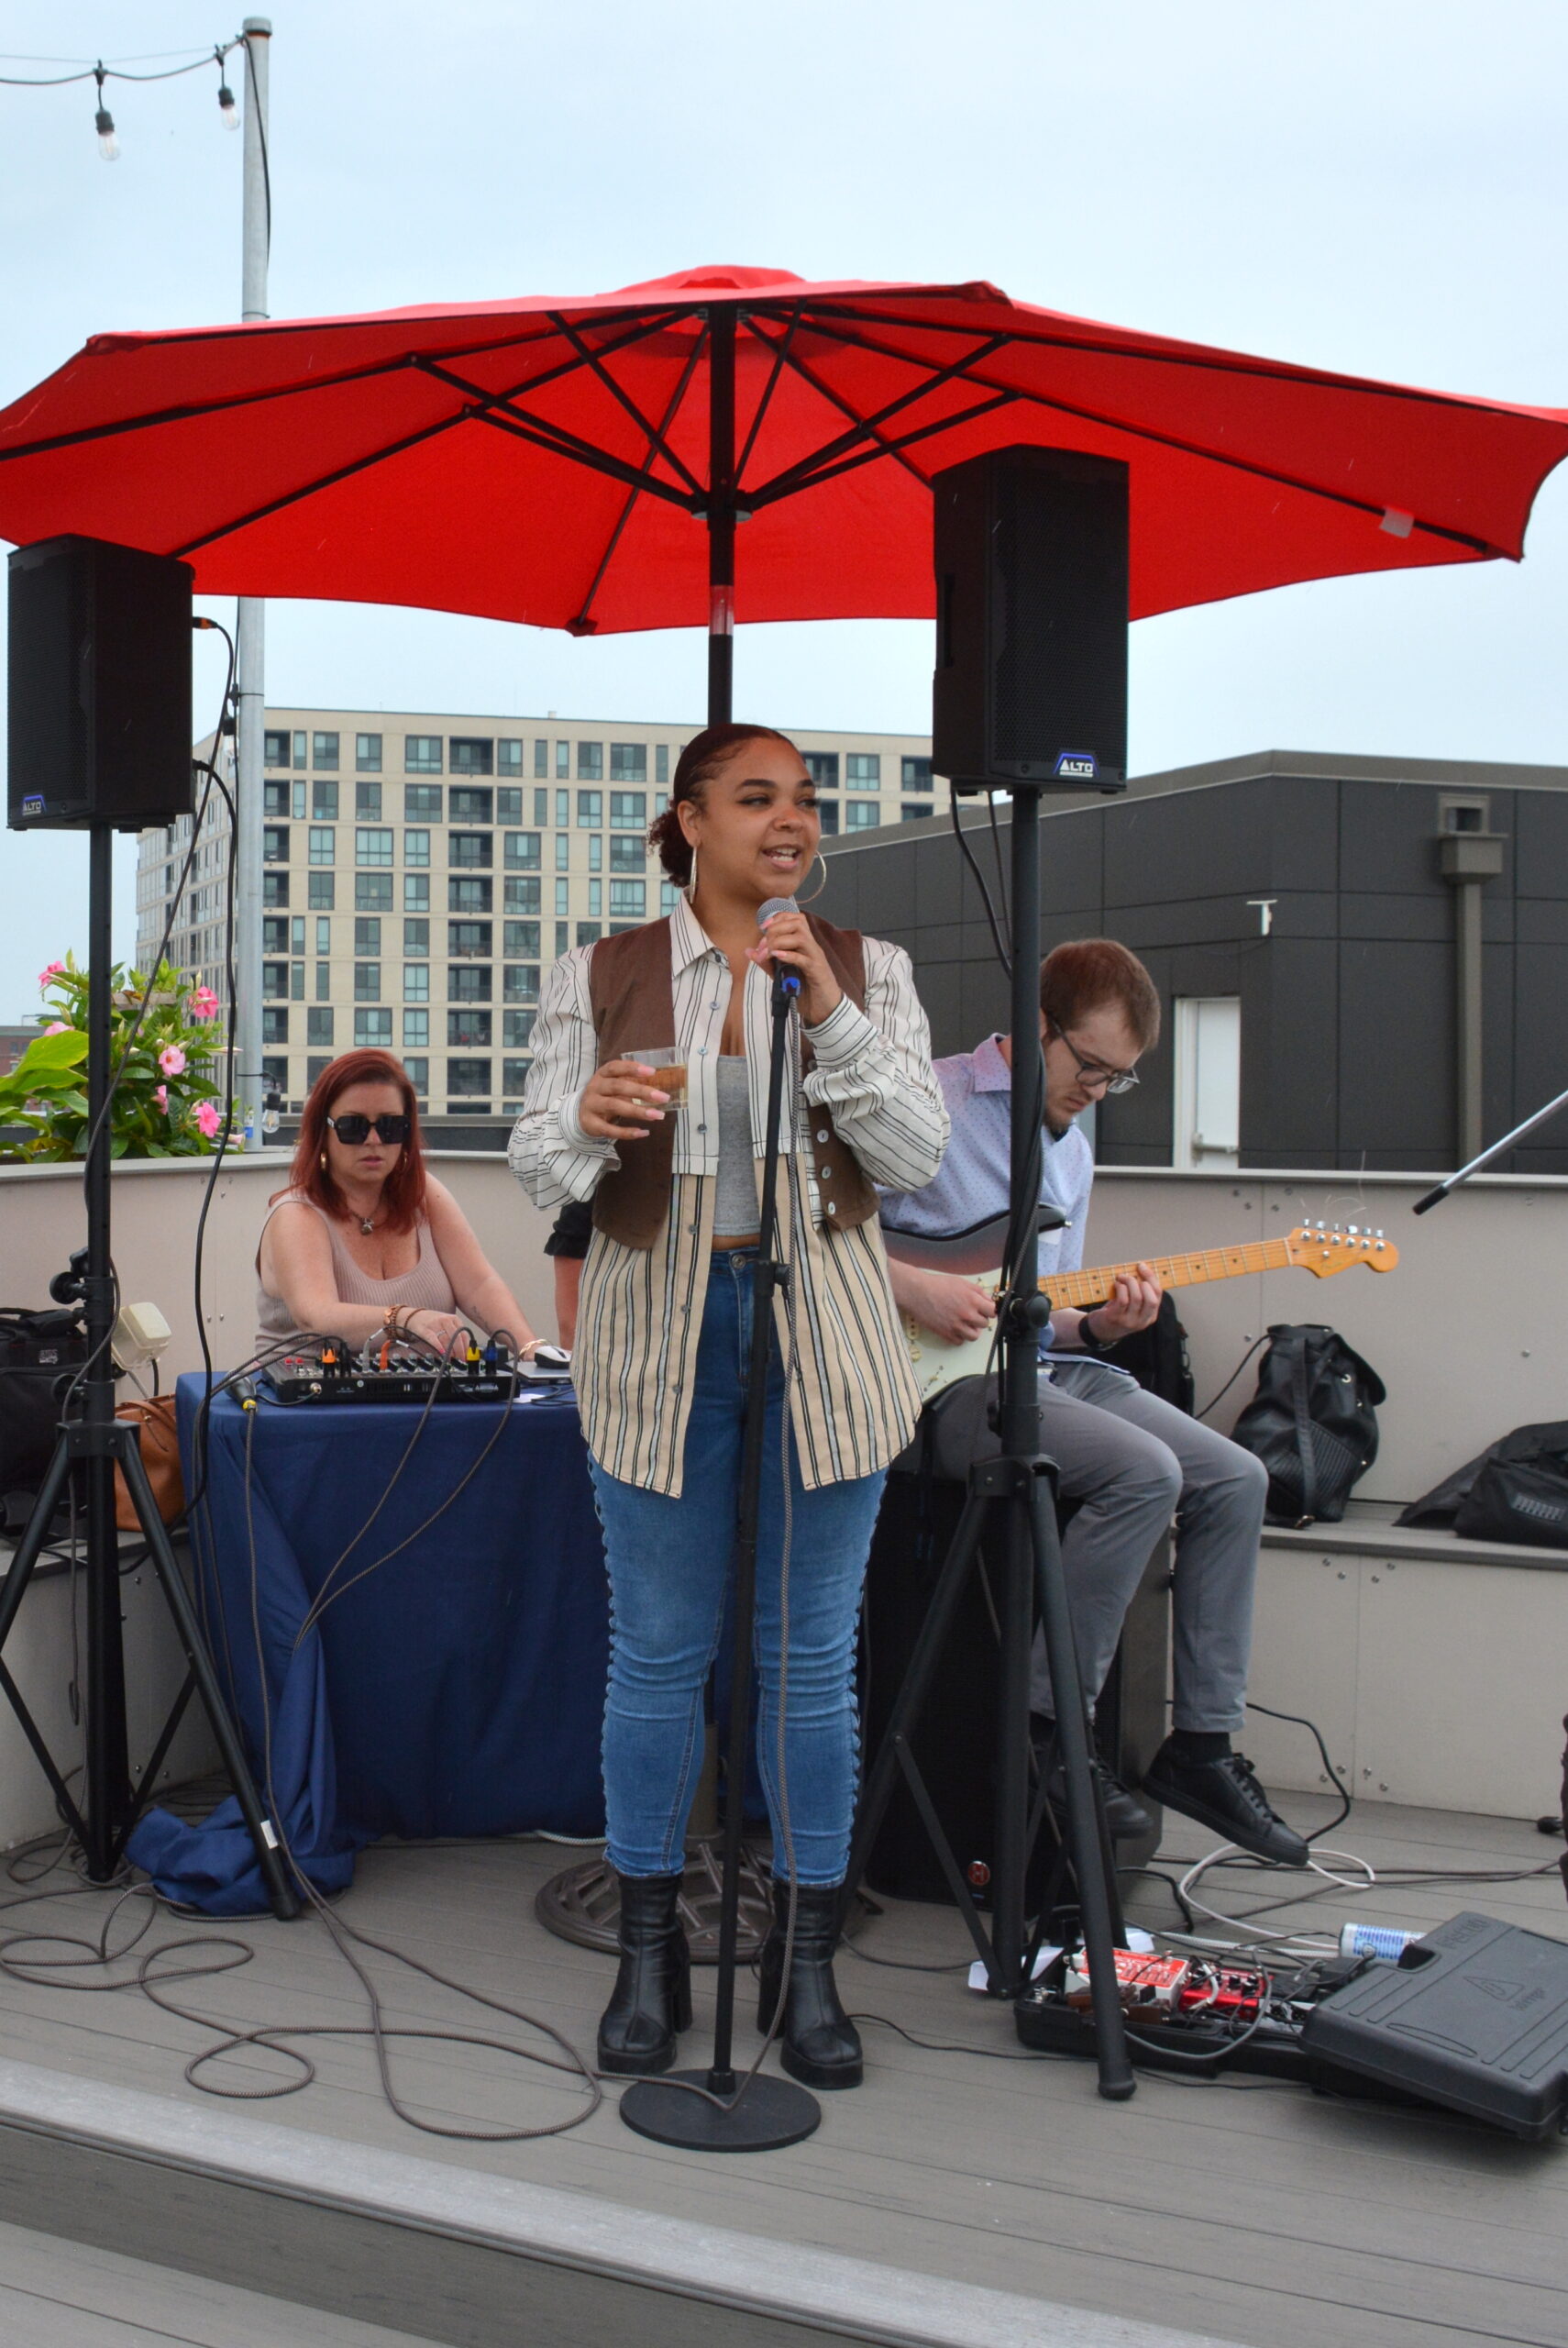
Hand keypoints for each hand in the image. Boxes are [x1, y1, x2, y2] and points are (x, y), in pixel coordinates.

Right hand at [404, 1308, 469, 1353]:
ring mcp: (435, 1324)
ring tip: (452, 1358)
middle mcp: (445, 1320)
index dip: (466, 1347)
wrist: (416, 1317)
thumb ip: (456, 1334)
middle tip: (460, 1359)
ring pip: (446, 1339)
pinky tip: (442, 1353)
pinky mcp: (425, 1330)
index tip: (467, 1355)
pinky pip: (433, 1339)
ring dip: (450, 1351)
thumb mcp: (448, 1324)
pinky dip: (438, 1347)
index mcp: (454, 1319)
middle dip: (460, 1350)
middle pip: (456, 1337)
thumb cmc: (434, 1323)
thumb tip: (465, 1351)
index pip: (464, 1334)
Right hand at [577, 1057, 668, 1141]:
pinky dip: (627, 1132)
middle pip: (618, 1087)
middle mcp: (594, 1088)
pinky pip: (610, 1129)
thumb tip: (659, 1088)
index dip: (632, 1068)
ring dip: (638, 1111)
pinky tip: (643, 1132)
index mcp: (602, 1075)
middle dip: (642, 1091)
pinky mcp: (591, 1124)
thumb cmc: (604, 1096)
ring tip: (658, 1115)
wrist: (580, 1115)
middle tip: (663, 1097)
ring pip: (614, 1106)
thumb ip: (631, 1083)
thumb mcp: (613, 1086)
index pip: (615, 1067)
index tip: (652, 1071)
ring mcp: (591, 1106)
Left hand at [748, 906, 842, 1026]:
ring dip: (779, 942)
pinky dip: (789, 955)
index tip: (763, 928)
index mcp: (804, 944)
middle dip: (775, 930)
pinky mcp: (817, 972)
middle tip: (763, 946)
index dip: (778, 918)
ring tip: (768, 953)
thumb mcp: (781, 974)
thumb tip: (749, 951)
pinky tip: (777, 957)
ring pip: (801, 937)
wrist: (825, 1009)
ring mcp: (816, 958)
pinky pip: (804, 959)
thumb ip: (767, 962)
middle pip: (797, 923)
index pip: (795, 918)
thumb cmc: (805, 990)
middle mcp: (811, 947)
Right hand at [903, 1269, 997, 1346]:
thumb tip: (987, 1299)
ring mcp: (956, 1326)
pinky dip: (959, 1337)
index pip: (992, 1311)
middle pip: (984, 1324)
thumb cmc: (936, 1286)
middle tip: (973, 1314)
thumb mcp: (961, 1282)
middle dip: (980, 1319)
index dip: (989, 1310)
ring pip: (974, 1336)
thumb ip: (978, 1291)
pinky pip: (959, 1342)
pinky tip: (955, 1328)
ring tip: (966, 1324)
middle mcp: (966, 1314)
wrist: (918, 1292)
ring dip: (972, 1330)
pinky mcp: (946, 1333)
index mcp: (972, 1300)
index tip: (986, 1310)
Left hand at [1083, 1264, 1161, 1342]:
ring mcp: (1129, 1321)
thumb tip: (1141, 1268)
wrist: (1100, 1330)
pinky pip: (1123, 1300)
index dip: (1151, 1277)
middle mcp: (1142, 1321)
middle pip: (1151, 1299)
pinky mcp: (1116, 1318)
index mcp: (1150, 1316)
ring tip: (1121, 1277)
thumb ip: (1140, 1293)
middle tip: (1131, 1275)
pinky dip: (1120, 1288)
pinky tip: (1116, 1285)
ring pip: (1137, 1297)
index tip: (1142, 1266)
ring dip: (1129, 1282)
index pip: (1157, 1294)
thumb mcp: (1133, 1306)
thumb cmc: (1118, 1311)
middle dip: (1143, 1281)